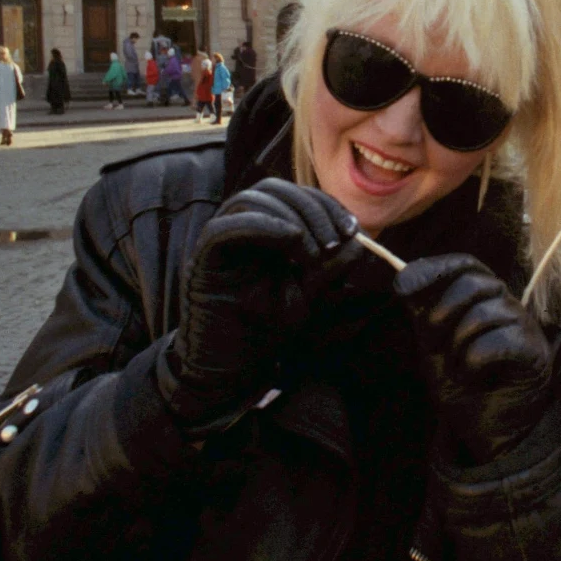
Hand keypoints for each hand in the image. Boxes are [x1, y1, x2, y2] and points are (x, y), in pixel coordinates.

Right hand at [157, 178, 364, 435]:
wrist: (231, 370)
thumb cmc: (267, 331)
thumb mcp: (311, 297)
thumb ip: (331, 269)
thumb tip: (357, 241)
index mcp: (265, 232)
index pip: (294, 195)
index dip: (326, 204)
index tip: (352, 230)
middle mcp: (240, 231)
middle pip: (273, 189)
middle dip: (312, 209)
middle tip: (334, 243)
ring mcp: (219, 245)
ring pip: (248, 200)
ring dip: (291, 218)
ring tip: (314, 255)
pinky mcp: (203, 263)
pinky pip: (224, 229)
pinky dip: (262, 225)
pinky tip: (292, 240)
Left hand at [394, 254, 552, 462]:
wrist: (486, 430)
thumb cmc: (461, 387)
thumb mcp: (431, 345)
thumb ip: (422, 312)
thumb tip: (403, 276)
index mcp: (483, 299)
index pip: (466, 265)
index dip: (435, 269)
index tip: (404, 286)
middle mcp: (506, 306)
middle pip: (474, 282)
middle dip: (442, 312)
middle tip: (434, 343)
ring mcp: (524, 326)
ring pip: (485, 313)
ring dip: (458, 344)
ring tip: (458, 367)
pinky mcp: (534, 352)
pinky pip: (500, 340)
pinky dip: (476, 358)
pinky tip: (473, 374)